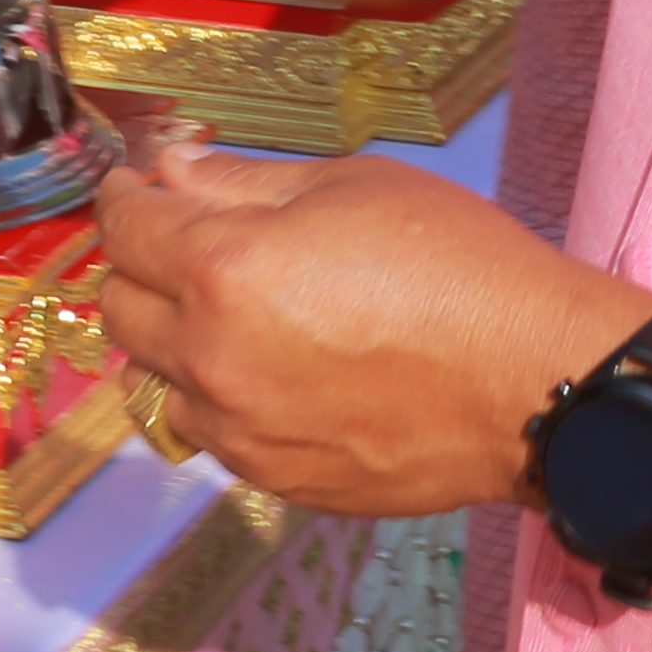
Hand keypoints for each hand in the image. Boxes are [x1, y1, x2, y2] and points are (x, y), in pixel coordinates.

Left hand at [93, 124, 647, 517]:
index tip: (142, 185)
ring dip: (174, 341)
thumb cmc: (455, 264)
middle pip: (118, 309)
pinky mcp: (273, 479)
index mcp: (224, 271)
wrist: (533, 384)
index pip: (125, 226)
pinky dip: (219, 397)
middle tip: (189, 244)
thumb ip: (242, 182)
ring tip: (237, 314)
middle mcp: (212, 359)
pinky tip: (276, 371)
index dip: (127, 194)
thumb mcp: (348, 185)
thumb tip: (171, 172)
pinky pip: (210, 432)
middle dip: (141, 266)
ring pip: (155, 380)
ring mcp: (240, 431)